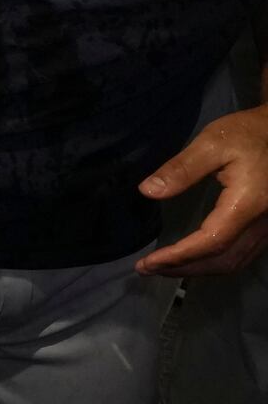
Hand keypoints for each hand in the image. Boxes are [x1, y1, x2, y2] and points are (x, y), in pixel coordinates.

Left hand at [139, 104, 267, 275]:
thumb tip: (147, 191)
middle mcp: (263, 224)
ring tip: (164, 267)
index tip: (147, 262)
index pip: (211, 242)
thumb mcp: (212, 143)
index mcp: (249, 204)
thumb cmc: (249, 134)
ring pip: (235, 262)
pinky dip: (215, 261)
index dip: (179, 256)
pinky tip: (193, 256)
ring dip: (199, 269)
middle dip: (184, 268)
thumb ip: (181, 169)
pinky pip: (242, 254)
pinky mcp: (266, 227)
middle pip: (223, 260)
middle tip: (147, 269)